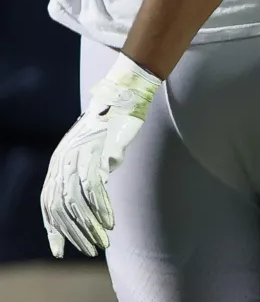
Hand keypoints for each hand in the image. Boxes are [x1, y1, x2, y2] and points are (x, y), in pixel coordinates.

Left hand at [41, 53, 159, 257]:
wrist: (123, 95)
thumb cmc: (111, 123)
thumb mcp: (92, 149)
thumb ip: (88, 171)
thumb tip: (93, 194)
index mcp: (59, 161)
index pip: (48, 203)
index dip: (53, 229)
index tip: (59, 250)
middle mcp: (64, 161)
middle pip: (61, 207)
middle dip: (73, 233)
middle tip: (87, 251)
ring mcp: (80, 157)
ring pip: (77, 202)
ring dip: (90, 226)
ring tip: (101, 242)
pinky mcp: (98, 153)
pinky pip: (95, 189)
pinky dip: (102, 209)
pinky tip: (110, 223)